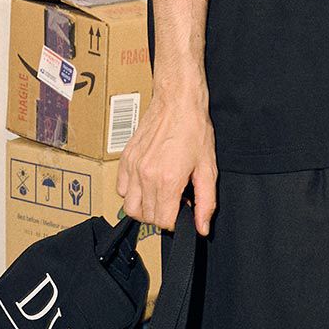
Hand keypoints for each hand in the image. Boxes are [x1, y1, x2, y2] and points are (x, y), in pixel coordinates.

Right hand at [117, 82, 217, 235]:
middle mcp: (146, 176)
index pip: (163, 221)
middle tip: (175, 200)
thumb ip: (206, 201)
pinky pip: (121, 189)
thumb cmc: (194, 130)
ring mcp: (132, 168)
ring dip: (145, 208)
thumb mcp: (208, 168)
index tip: (183, 208)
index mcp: (168, 180)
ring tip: (160, 195)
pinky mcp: (125, 159)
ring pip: (129, 207)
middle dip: (162, 216)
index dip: (176, 221)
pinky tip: (147, 183)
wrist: (177, 102)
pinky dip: (132, 193)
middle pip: (146, 217)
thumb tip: (202, 227)